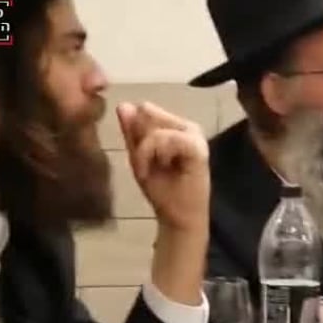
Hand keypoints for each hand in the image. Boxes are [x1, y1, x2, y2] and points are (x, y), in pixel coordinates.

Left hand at [116, 101, 209, 231]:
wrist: (178, 217)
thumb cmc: (162, 190)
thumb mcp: (139, 157)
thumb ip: (132, 132)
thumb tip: (123, 104)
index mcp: (176, 126)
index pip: (146, 110)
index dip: (135, 132)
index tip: (139, 158)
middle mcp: (188, 126)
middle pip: (149, 115)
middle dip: (140, 143)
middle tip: (145, 167)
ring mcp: (195, 136)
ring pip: (156, 129)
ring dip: (145, 152)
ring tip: (150, 171)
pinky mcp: (198, 148)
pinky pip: (167, 139)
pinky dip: (155, 155)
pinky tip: (161, 169)